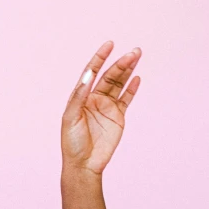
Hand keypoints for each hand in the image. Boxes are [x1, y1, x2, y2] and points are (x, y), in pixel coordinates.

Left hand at [61, 41, 141, 176]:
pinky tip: (136, 78)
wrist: (83, 164)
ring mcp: (106, 108)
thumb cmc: (72, 143)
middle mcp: (93, 100)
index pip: (91, 73)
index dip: (99, 58)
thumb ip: (79, 96)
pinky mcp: (117, 117)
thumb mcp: (71, 117)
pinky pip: (126, 99)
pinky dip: (132, 89)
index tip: (109, 45)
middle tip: (133, 52)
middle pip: (109, 77)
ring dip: (128, 71)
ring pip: (119, 85)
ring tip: (137, 56)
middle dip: (120, 63)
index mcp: (80, 98)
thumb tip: (89, 76)